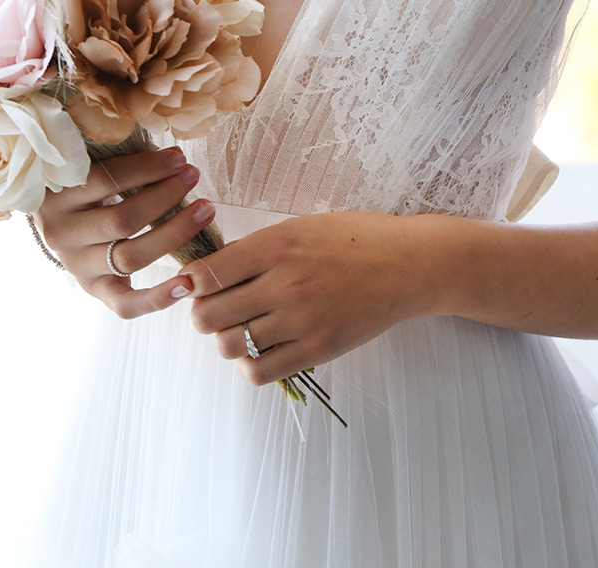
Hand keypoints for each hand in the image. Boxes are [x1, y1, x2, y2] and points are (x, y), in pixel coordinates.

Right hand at [33, 145, 213, 316]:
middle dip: (166, 196)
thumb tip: (170, 153)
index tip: (179, 158)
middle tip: (193, 176)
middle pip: (123, 220)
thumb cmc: (81, 181)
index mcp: (56, 195)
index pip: (105, 180)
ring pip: (130, 257)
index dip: (147, 168)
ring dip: (174, 233)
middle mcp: (61, 234)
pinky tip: (187, 284)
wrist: (57, 219)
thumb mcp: (86, 163)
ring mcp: (77, 267)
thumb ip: (116, 154)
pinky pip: (126, 304)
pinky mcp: (93, 290)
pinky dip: (158, 298)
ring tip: (204, 210)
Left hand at [183, 210, 421, 385]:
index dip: (192, 283)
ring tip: (239, 327)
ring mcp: (300, 321)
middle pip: (210, 316)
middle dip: (203, 314)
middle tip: (214, 308)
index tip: (194, 285)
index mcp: (276, 246)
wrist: (405, 265)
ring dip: (225, 339)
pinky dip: (248, 364)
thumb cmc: (352, 238)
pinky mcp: (316, 349)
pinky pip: (260, 371)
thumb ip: (255, 249)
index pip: (207, 275)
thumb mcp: (299, 227)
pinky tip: (257, 349)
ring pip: (231, 345)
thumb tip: (210, 272)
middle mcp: (283, 284)